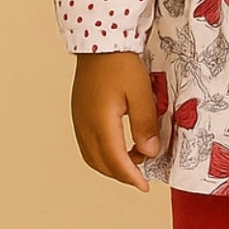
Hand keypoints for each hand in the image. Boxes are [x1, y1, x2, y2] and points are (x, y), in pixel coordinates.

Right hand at [71, 52, 161, 191]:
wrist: (99, 42)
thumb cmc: (121, 63)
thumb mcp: (141, 92)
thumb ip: (145, 124)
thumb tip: (150, 152)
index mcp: (100, 122)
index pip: (115, 161)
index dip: (131, 177)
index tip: (145, 186)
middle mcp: (84, 125)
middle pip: (101, 163)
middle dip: (121, 174)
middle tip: (141, 176)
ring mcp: (79, 119)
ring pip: (91, 156)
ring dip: (111, 165)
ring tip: (133, 161)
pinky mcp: (79, 113)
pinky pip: (87, 144)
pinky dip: (102, 153)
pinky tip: (118, 147)